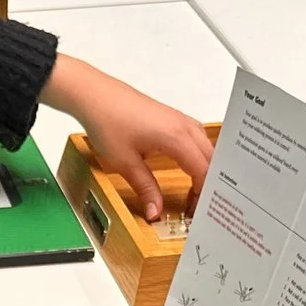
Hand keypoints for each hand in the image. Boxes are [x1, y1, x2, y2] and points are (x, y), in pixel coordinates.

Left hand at [41, 55, 213, 222]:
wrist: (94, 94)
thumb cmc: (108, 121)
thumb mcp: (126, 163)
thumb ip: (145, 188)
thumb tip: (155, 211)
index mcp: (177, 137)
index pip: (203, 170)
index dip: (204, 193)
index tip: (198, 210)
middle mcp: (183, 126)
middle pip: (210, 159)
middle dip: (208, 183)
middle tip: (198, 205)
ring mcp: (179, 119)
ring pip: (206, 146)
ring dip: (205, 167)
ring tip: (196, 189)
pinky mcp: (171, 117)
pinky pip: (196, 137)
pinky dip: (198, 154)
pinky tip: (189, 165)